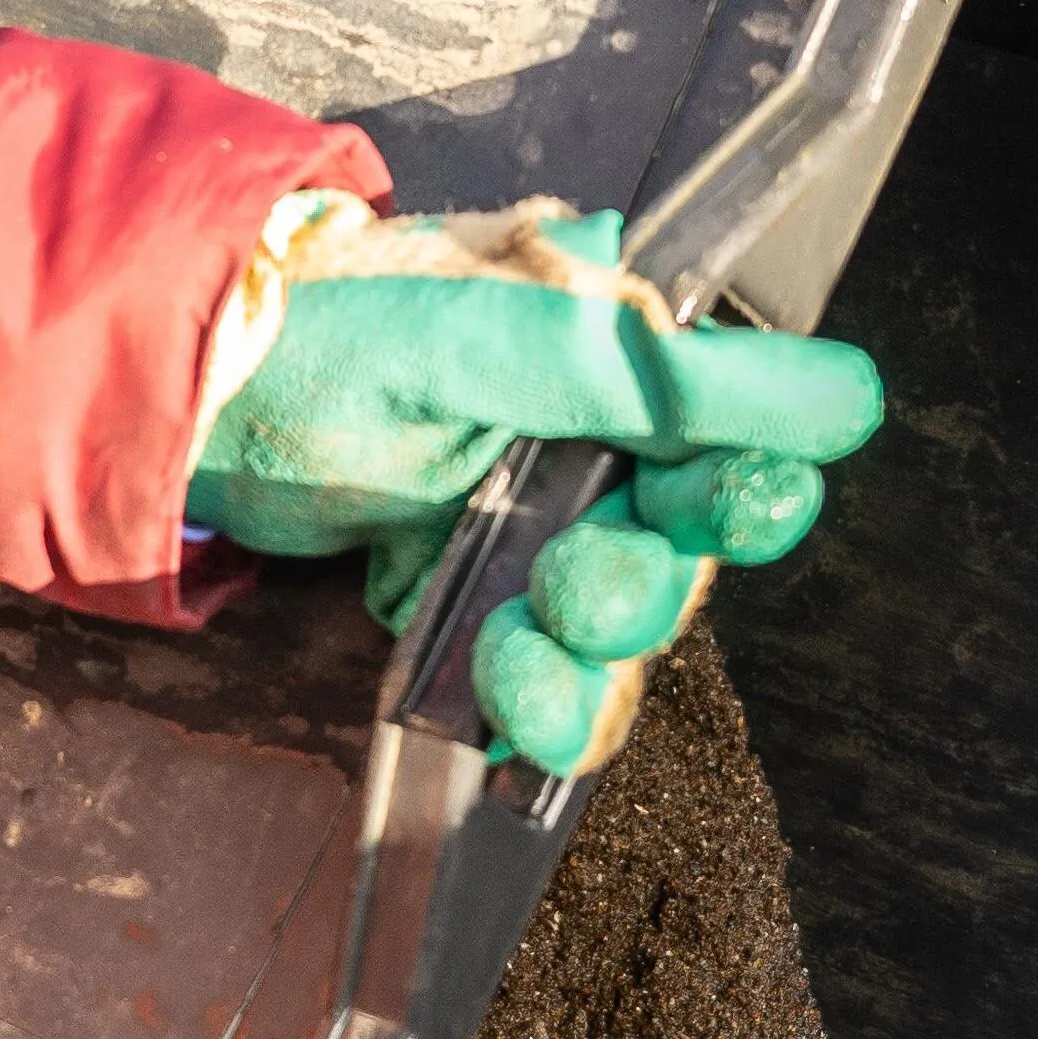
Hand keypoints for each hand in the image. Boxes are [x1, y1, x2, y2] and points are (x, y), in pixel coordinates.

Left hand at [190, 200, 884, 772]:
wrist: (186, 394)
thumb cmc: (340, 334)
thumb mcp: (512, 341)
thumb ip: (673, 380)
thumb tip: (851, 395)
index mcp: (614, 360)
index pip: (729, 446)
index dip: (740, 493)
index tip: (729, 511)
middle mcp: (582, 445)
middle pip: (674, 559)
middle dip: (633, 589)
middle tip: (574, 587)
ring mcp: (518, 528)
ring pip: (610, 635)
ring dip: (579, 666)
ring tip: (515, 662)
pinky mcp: (456, 597)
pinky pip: (531, 674)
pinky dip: (522, 701)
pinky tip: (493, 704)